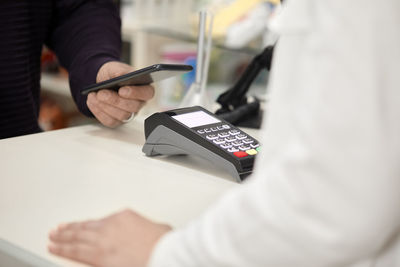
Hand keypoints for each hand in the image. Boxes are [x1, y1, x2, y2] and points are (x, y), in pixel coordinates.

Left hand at [48, 209, 170, 266]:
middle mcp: (110, 226)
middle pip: (86, 226)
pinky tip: (54, 248)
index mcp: (124, 216)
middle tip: (59, 228)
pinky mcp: (98, 256)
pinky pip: (75, 252)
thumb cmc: (163, 244)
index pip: (101, 220)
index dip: (88, 224)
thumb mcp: (158, 228)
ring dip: (63, 237)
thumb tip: (145, 231)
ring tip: (52, 237)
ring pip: (76, 237)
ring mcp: (103, 240)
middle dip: (71, 228)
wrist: (163, 254)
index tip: (83, 225)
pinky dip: (62, 249)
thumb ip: (144, 227)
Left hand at [87, 61, 154, 126]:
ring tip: (94, 96)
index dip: (136, 93)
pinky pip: (110, 121)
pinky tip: (92, 102)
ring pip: (122, 116)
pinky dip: (99, 112)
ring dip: (105, 106)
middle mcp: (139, 102)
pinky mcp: (118, 120)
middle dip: (115, 101)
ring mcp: (129, 113)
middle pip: (133, 107)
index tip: (122, 90)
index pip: (147, 93)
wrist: (102, 80)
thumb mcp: (116, 67)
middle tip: (101, 93)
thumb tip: (121, 75)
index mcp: (144, 88)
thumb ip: (120, 70)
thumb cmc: (113, 74)